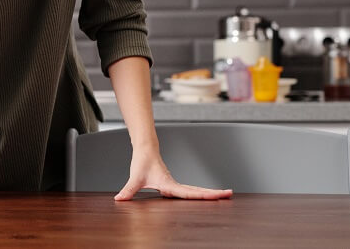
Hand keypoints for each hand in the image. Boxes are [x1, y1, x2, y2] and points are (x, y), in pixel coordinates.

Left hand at [114, 146, 232, 200]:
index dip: (202, 195)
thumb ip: (128, 190)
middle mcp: (175, 184)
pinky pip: (190, 190)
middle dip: (214, 193)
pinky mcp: (173, 185)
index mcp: (169, 184)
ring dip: (210, 193)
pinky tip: (207, 197)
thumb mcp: (135, 178)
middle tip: (230, 194)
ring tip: (225, 196)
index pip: (189, 192)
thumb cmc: (142, 162)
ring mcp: (175, 185)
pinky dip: (200, 193)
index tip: (216, 196)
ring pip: (196, 190)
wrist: (145, 150)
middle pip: (198, 190)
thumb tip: (119, 199)